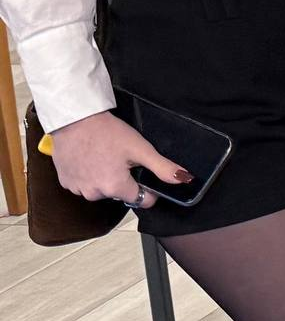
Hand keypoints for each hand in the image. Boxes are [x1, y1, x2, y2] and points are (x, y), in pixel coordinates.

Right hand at [47, 109, 186, 208]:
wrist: (74, 120)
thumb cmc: (107, 132)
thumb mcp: (140, 148)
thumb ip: (162, 167)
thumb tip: (184, 179)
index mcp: (115, 187)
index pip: (142, 200)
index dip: (148, 189)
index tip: (145, 174)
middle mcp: (94, 194)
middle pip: (120, 194)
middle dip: (124, 180)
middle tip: (122, 158)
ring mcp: (77, 189)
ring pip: (101, 189)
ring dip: (105, 178)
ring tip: (105, 156)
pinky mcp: (65, 182)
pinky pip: (83, 184)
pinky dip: (88, 175)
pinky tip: (90, 159)